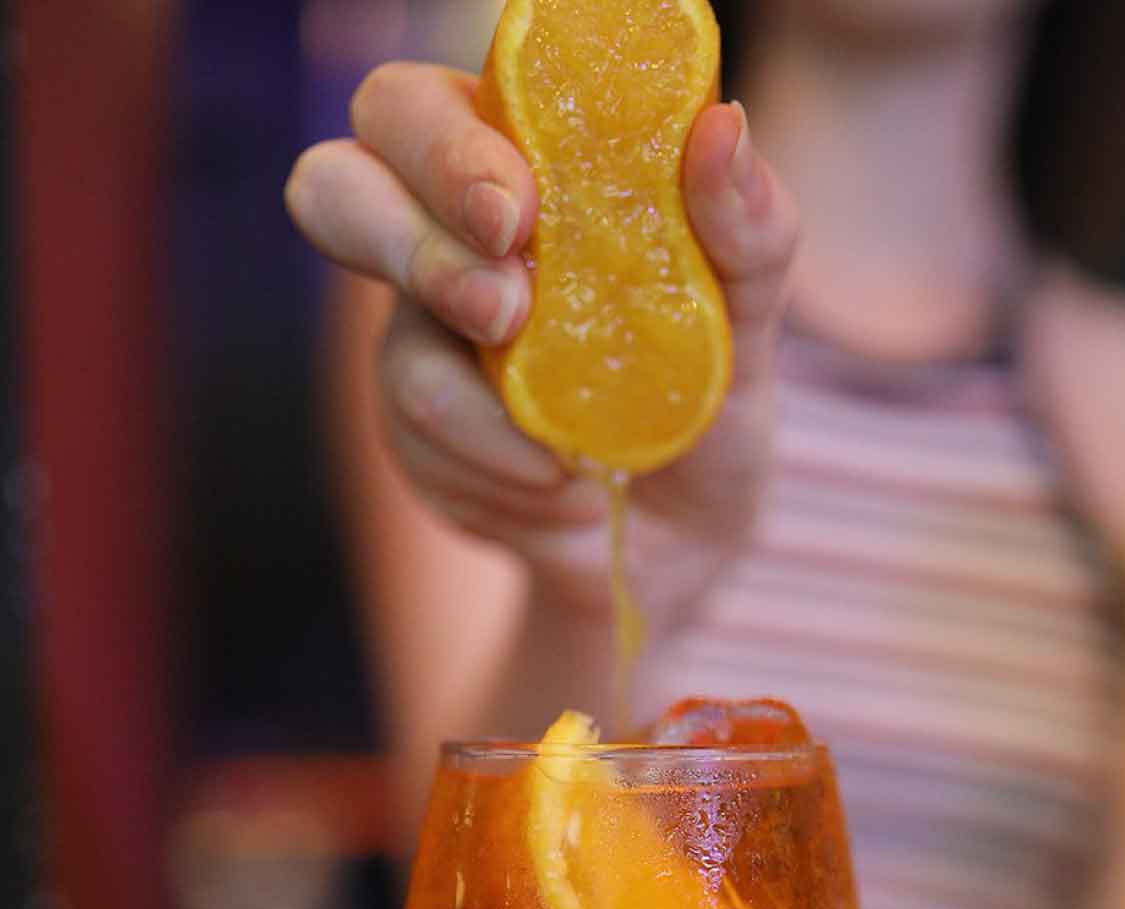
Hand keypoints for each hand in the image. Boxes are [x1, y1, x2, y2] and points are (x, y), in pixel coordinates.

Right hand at [285, 63, 797, 630]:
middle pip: (336, 188)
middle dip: (416, 249)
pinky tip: (567, 494)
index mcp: (512, 169)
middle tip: (506, 311)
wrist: (682, 543)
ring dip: (498, 418)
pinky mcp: (413, 439)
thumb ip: (745, 224)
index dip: (444, 152)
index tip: (518, 214)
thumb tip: (723, 126)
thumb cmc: (711, 404)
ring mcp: (417, 343)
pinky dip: (516, 484)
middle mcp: (442, 240)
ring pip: (403, 362)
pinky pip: (431, 455)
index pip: (419, 111)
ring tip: (579, 456)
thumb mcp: (751, 316)